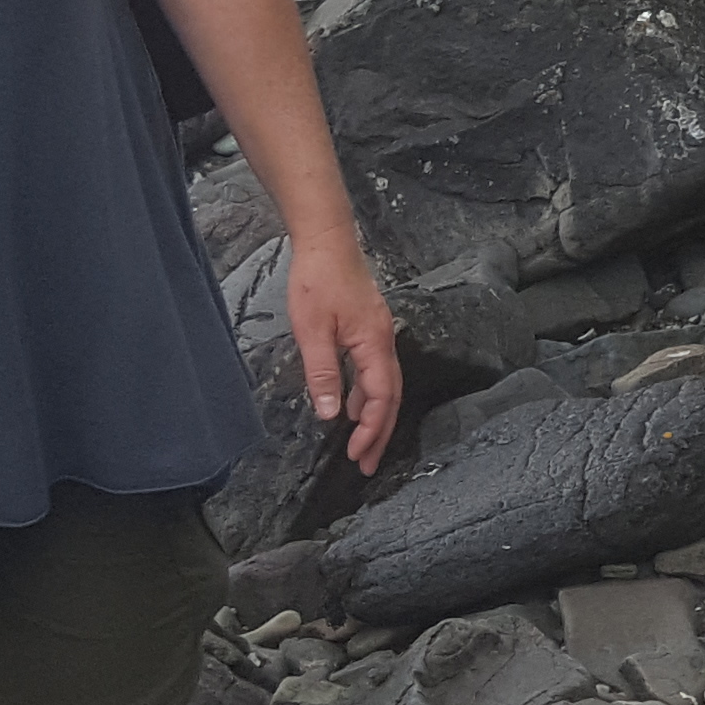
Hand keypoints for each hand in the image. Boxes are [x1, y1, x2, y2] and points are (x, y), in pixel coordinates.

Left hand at [282, 233, 406, 473]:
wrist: (327, 240)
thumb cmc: (318, 280)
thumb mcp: (313, 330)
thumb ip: (323, 373)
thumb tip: (329, 414)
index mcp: (374, 344)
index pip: (381, 398)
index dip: (371, 430)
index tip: (357, 455)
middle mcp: (384, 340)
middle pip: (391, 396)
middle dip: (380, 432)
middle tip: (368, 463)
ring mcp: (379, 333)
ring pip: (385, 384)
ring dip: (375, 415)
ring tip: (362, 442)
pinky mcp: (370, 327)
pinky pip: (376, 370)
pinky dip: (368, 394)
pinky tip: (352, 403)